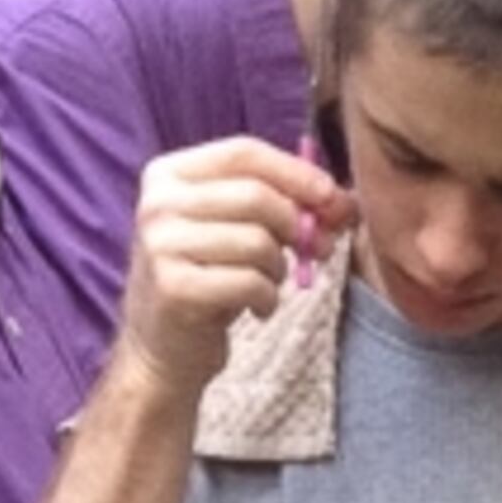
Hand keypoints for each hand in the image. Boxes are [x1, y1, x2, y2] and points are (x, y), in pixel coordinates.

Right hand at [121, 135, 344, 392]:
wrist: (162, 349)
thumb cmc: (208, 282)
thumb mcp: (234, 231)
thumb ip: (277, 204)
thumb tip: (343, 200)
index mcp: (168, 174)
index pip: (243, 152)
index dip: (295, 172)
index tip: (333, 196)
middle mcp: (158, 203)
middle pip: (255, 195)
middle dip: (297, 224)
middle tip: (317, 251)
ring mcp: (162, 245)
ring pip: (257, 241)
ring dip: (279, 268)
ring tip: (267, 285)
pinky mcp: (175, 288)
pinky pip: (250, 283)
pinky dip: (268, 299)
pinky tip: (257, 308)